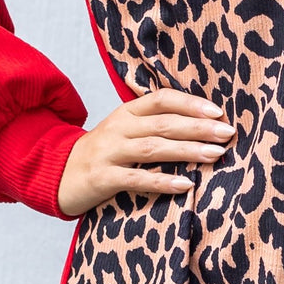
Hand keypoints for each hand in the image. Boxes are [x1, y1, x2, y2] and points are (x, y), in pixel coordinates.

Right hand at [57, 88, 234, 216]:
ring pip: (153, 148)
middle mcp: (118, 128)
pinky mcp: (102, 178)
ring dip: (187, 151)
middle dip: (198, 127)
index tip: (218, 111)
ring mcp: (109, 153)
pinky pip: (136, 179)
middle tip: (227, 133)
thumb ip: (155, 124)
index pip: (161, 99)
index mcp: (126, 112)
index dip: (190, 103)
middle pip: (163, 123)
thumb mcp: (125, 130)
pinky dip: (162, 181)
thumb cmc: (104, 153)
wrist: (56, 174)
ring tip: (215, 155)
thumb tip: (204, 124)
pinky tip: (185, 184)